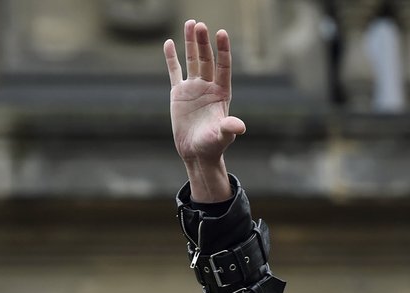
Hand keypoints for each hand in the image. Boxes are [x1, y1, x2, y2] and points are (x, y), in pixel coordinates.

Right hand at [164, 20, 245, 201]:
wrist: (196, 153)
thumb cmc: (213, 146)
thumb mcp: (222, 137)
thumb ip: (229, 129)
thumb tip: (240, 126)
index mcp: (221, 93)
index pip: (223, 67)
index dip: (223, 50)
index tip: (221, 33)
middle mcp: (208, 87)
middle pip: (206, 59)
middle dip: (203, 42)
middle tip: (200, 24)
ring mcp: (194, 89)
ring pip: (192, 61)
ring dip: (191, 43)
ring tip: (191, 23)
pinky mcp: (179, 94)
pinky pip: (175, 72)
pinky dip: (172, 58)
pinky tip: (170, 43)